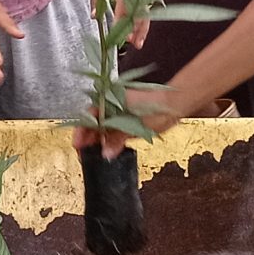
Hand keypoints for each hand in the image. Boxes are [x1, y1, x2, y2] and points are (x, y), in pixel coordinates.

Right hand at [72, 87, 186, 158]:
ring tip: (96, 153)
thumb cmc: (155, 108)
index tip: (78, 145)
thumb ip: (117, 139)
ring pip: (102, 126)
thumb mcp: (134, 126)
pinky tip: (108, 148)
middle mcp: (112, 104)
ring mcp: (119, 110)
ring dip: (98, 139)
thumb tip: (105, 153)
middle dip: (88, 138)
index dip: (81, 131)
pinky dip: (109, 138)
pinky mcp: (127, 117)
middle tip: (85, 154)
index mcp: (109, 101)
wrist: (175, 104)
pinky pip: (112, 128)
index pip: (88, 116)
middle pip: (93, 122)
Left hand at [99, 0, 151, 48]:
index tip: (118, 33)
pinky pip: (143, 7)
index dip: (121, 20)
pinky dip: (142, 20)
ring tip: (137, 42)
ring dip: (141, 27)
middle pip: (139, 10)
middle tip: (133, 43)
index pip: (123, 5)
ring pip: (144, 11)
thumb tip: (94, 16)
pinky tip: (138, 32)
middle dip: (137, 28)